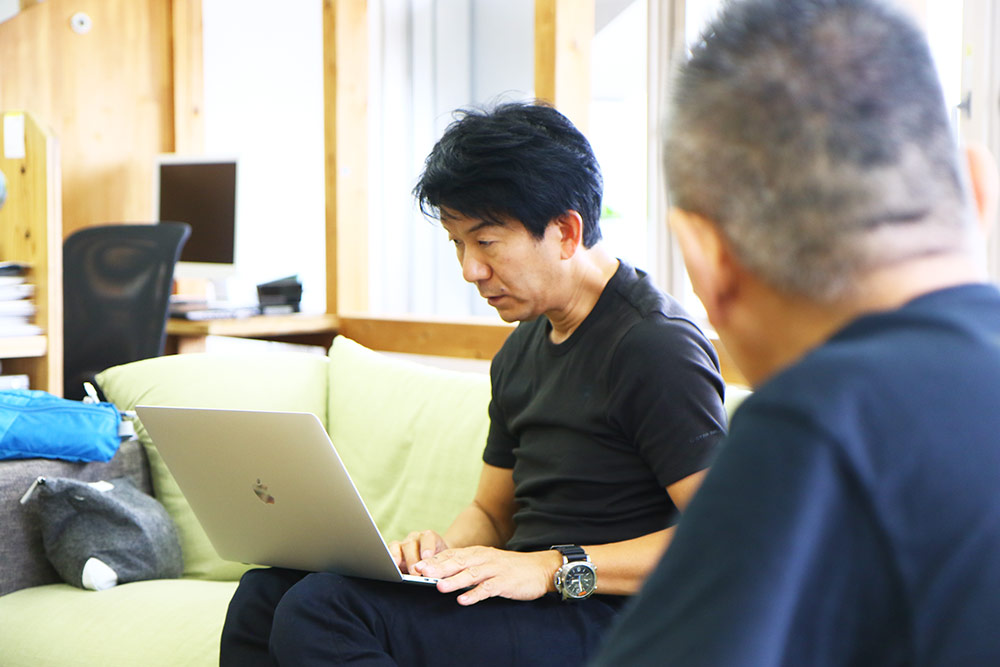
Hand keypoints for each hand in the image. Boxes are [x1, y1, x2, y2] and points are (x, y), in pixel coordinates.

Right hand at [388, 530, 448, 573]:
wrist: (436, 560)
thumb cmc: (440, 561)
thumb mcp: (443, 561)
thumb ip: (440, 565)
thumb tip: (439, 574)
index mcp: (429, 537)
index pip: (428, 538)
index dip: (427, 547)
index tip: (427, 557)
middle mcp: (415, 538)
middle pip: (411, 544)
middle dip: (412, 559)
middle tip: (414, 572)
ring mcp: (403, 544)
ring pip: (397, 547)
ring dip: (397, 558)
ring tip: (397, 571)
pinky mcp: (394, 552)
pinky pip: (387, 552)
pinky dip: (388, 559)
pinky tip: (388, 569)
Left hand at [412, 546, 560, 605]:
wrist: (539, 568)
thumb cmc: (509, 568)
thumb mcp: (487, 561)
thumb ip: (468, 565)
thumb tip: (443, 572)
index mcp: (477, 553)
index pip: (452, 554)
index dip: (434, 560)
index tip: (417, 565)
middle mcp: (484, 559)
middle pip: (458, 562)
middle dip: (438, 567)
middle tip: (421, 572)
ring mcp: (494, 570)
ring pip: (471, 574)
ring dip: (454, 580)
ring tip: (439, 586)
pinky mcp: (504, 582)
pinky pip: (487, 588)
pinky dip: (475, 594)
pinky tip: (463, 600)